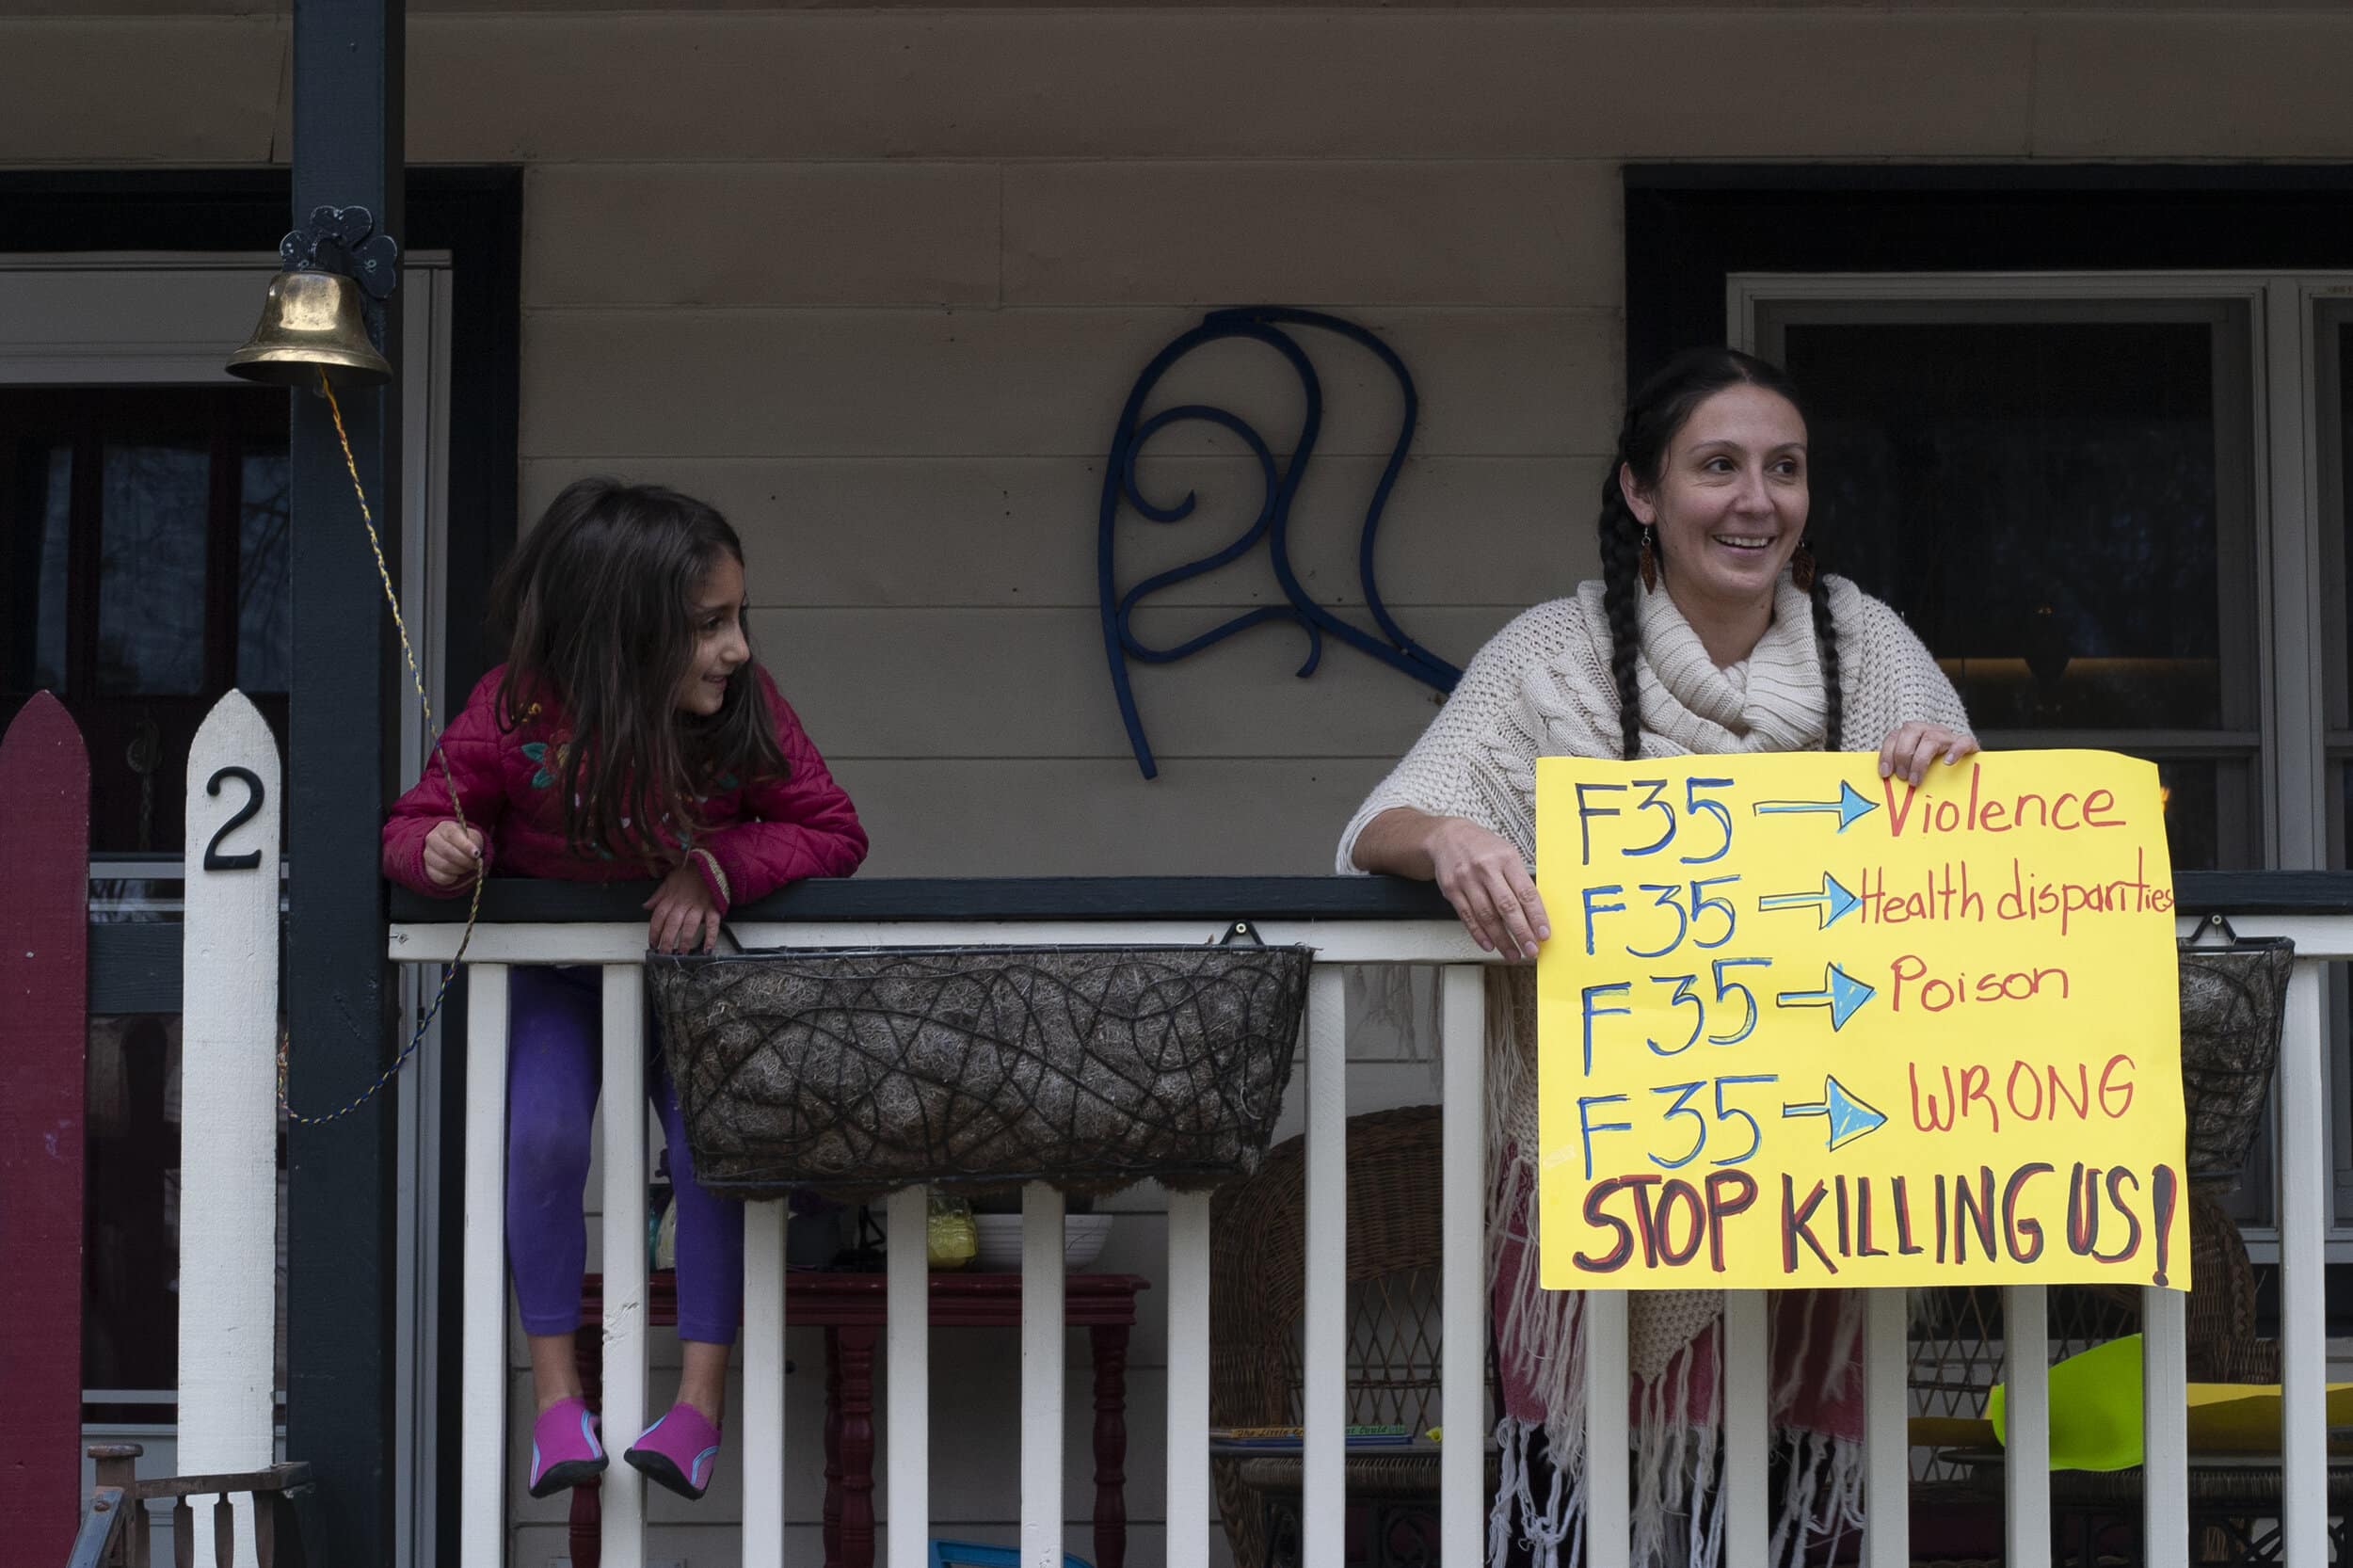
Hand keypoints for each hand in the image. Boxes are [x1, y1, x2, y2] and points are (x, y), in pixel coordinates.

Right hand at [421, 820, 485, 888]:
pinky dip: (453, 878)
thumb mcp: (473, 836)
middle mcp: (432, 839)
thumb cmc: (465, 841)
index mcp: (444, 828)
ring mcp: (428, 854)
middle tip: (475, 864)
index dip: (465, 846)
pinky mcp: (428, 869)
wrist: (452, 849)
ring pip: (444, 866)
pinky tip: (458, 873)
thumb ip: (475, 841)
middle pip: (447, 852)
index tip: (476, 854)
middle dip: (465, 860)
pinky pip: (441, 877)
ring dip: (460, 869)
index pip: (452, 835)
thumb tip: (475, 853)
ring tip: (467, 868)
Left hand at [645, 862, 720, 954]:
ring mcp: (699, 906)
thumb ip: (658, 896)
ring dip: (685, 941)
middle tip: (664, 954)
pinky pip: (712, 924)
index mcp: (671, 897)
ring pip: (690, 926)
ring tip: (681, 953)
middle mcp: (684, 903)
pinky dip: (711, 937)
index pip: (658, 917)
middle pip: (672, 924)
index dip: (654, 931)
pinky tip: (707, 949)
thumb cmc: (689, 872)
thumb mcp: (669, 880)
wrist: (709, 861)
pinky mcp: (713, 907)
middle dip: (666, 941)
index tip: (652, 943)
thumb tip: (646, 906)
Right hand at [1427, 817, 1549, 958]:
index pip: (1526, 892)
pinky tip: (1489, 944)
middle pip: (1507, 907)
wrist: (1446, 837)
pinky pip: (1467, 917)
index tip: (1544, 934)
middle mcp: (1486, 869)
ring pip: (1487, 916)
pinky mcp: (1452, 890)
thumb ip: (1519, 879)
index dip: (1536, 916)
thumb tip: (1535, 911)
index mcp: (1506, 858)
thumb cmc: (1481, 846)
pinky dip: (1479, 934)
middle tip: (1531, 949)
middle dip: (1521, 932)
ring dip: (1502, 939)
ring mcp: (1467, 880)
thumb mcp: (1506, 853)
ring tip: (1512, 953)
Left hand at [1877, 721, 1977, 787]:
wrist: (1967, 764)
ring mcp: (1948, 735)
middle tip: (1903, 778)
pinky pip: (1963, 741)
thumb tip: (1887, 782)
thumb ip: (1901, 769)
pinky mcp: (1967, 743)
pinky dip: (1955, 751)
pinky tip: (1948, 763)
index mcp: (1913, 733)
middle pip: (1911, 730)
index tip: (1886, 774)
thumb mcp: (1914, 766)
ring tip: (1916, 781)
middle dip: (1902, 755)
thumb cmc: (1934, 769)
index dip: (1887, 753)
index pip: (1895, 735)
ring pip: (1932, 737)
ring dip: (1920, 761)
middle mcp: (1929, 730)